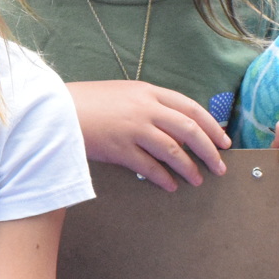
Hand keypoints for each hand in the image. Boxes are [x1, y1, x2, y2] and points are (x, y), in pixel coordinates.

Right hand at [67, 81, 229, 189]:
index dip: (211, 126)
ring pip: (173, 151)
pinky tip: (170, 186)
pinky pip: (150, 167)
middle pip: (190, 130)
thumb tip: (173, 125)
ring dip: (189, 168)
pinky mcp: (120, 149)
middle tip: (220, 166)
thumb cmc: (88, 102)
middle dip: (209, 151)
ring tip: (197, 180)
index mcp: (148, 91)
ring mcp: (134, 129)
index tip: (223, 141)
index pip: (191, 108)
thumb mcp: (123, 93)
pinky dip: (164, 178)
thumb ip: (148, 104)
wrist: (55, 111)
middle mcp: (145, 108)